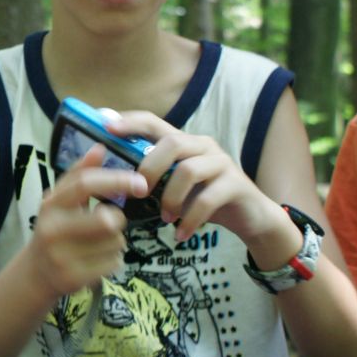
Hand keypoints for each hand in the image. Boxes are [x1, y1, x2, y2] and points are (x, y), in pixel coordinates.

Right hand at [28, 144, 148, 297]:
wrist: (34, 274)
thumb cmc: (54, 230)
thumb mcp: (60, 201)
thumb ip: (80, 174)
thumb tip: (100, 147)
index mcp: (50, 204)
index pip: (85, 184)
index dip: (116, 180)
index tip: (140, 183)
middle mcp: (52, 229)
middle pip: (107, 219)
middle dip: (117, 219)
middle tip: (108, 222)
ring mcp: (61, 256)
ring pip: (115, 242)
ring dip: (115, 241)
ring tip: (97, 244)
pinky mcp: (73, 278)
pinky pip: (115, 263)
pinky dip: (113, 260)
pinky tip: (96, 260)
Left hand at [107, 111, 279, 242]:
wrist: (249, 217)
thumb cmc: (202, 200)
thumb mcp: (173, 187)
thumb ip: (151, 179)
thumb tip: (110, 183)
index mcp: (183, 142)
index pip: (154, 122)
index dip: (131, 122)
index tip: (106, 127)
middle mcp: (203, 146)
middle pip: (172, 143)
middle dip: (150, 168)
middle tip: (140, 194)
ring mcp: (222, 163)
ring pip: (189, 170)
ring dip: (171, 198)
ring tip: (165, 219)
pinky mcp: (236, 184)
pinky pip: (208, 199)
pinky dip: (190, 219)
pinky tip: (180, 234)